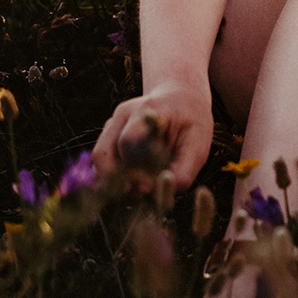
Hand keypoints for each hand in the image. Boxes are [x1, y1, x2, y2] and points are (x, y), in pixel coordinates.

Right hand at [91, 82, 213, 189]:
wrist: (181, 99)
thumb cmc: (192, 124)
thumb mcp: (198, 145)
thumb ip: (182, 170)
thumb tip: (158, 193)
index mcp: (148, 109)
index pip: (128, 140)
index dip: (133, 169)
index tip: (146, 190)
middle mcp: (123, 114)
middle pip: (104, 152)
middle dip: (117, 181)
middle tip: (138, 198)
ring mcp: (112, 123)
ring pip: (98, 159)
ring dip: (112, 181)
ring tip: (136, 195)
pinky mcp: (108, 135)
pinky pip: (101, 161)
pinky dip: (112, 177)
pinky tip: (131, 186)